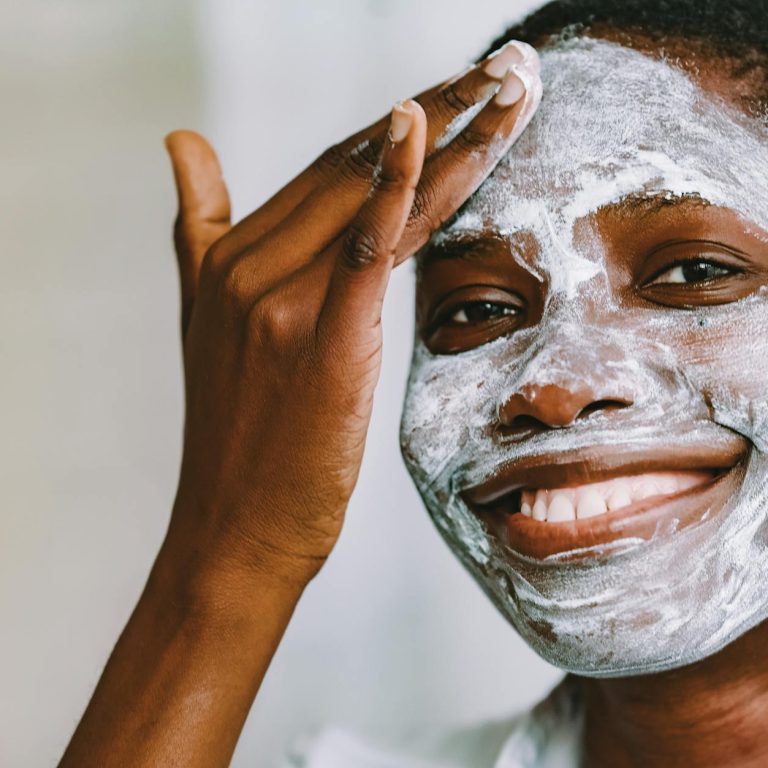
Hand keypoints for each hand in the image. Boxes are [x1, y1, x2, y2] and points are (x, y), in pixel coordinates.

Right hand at [163, 41, 541, 593]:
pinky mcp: (317, 338)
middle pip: (352, 164)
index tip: (453, 92)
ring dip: (451, 132)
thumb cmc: (242, 438)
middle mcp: (247, 267)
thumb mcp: (210, 321)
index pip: (328, 171)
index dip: (396, 127)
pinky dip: (398, 183)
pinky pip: (364, 245)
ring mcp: (278, 300)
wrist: (236, 530)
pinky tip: (431, 127)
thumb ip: (201, 227)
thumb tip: (182, 144)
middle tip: (502, 67)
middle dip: (438, 108)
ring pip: (372, 195)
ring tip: (510, 82)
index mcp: (226, 260)